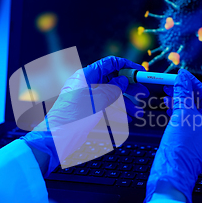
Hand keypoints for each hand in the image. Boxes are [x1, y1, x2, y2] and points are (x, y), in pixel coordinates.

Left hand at [22, 56, 148, 174]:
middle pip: (112, 80)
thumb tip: (124, 80)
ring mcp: (87, 98)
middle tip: (143, 94)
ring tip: (138, 112)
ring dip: (126, 103)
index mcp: (85, 76)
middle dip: (129, 88)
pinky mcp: (87, 111)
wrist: (58, 138)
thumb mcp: (97, 101)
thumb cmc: (73, 117)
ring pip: (111, 96)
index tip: (140, 72)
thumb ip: (113, 89)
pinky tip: (127, 119)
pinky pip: (106, 108)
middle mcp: (86, 84)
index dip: (126, 66)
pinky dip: (117, 112)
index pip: (109, 64)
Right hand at [146, 69, 201, 202]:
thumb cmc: (182, 149)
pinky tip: (168, 107)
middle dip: (185, 93)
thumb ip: (183, 93)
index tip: (182, 75)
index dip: (193, 84)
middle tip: (172, 83)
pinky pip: (187, 123)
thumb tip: (182, 78)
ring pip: (192, 113)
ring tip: (168, 93)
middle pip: (200, 104)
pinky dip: (178, 114)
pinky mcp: (193, 143)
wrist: (172, 173)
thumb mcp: (182, 114)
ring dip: (179, 102)